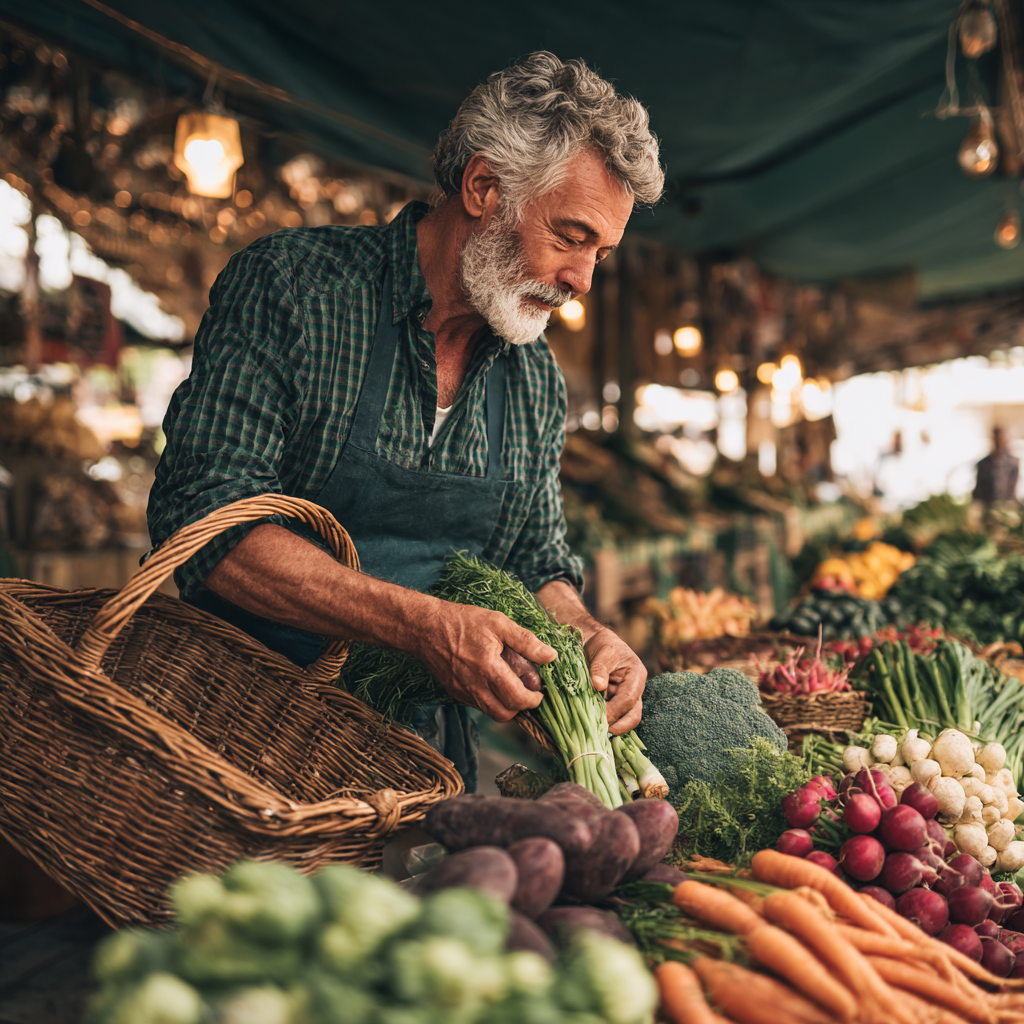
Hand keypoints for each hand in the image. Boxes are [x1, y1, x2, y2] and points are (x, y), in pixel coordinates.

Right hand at [412, 601, 555, 721]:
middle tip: (528, 691)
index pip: (517, 699)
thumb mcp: (498, 623)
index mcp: (488, 669)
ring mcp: (462, 692)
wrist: (425, 627)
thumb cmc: (462, 621)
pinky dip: (491, 700)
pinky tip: (494, 682)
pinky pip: (478, 705)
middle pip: (505, 714)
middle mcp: (474, 686)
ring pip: (491, 712)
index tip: (540, 691)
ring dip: (506, 706)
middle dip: (521, 707)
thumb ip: (526, 641)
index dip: (534, 700)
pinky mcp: (454, 692)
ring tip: (512, 686)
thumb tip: (550, 656)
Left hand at [585, 626, 645, 734]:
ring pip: (626, 719)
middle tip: (599, 730)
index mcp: (636, 675)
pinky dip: (607, 722)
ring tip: (596, 731)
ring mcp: (628, 697)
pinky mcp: (617, 702)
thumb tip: (598, 685)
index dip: (615, 711)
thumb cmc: (604, 645)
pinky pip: (616, 716)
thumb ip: (599, 668)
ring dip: (612, 726)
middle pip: (633, 714)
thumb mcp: (602, 652)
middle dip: (618, 725)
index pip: (629, 699)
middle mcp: (636, 689)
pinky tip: (594, 726)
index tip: (599, 717)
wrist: (599, 643)